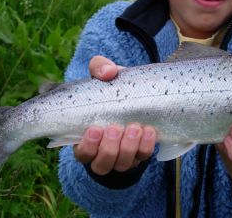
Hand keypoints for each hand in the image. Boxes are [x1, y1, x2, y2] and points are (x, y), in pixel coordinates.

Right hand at [73, 56, 156, 174]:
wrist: (138, 94)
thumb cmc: (113, 87)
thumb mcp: (103, 75)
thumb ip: (100, 67)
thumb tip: (108, 72)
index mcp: (86, 138)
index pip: (82, 153)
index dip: (87, 146)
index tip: (95, 128)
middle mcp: (102, 152)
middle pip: (102, 164)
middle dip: (109, 149)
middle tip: (116, 128)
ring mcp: (123, 155)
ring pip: (122, 165)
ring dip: (128, 149)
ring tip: (135, 128)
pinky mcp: (141, 153)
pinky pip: (144, 157)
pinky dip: (146, 146)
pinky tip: (149, 131)